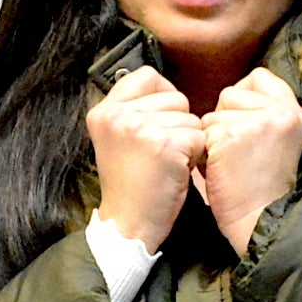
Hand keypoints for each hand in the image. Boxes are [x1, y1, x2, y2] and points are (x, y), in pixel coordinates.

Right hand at [85, 66, 205, 252]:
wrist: (128, 225)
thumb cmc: (131, 187)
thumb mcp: (119, 139)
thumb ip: (134, 111)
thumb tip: (168, 89)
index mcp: (103, 111)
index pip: (147, 75)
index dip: (164, 95)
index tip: (162, 121)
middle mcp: (117, 114)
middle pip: (174, 97)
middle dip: (178, 123)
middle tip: (162, 153)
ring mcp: (139, 127)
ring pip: (190, 117)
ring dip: (188, 141)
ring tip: (168, 164)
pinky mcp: (163, 144)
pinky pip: (198, 136)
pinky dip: (195, 156)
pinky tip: (177, 172)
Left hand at [199, 68, 301, 256]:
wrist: (260, 220)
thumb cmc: (261, 188)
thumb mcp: (276, 142)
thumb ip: (262, 116)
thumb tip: (229, 98)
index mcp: (294, 113)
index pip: (260, 76)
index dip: (242, 94)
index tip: (240, 121)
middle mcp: (280, 112)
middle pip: (231, 93)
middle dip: (224, 119)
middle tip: (236, 151)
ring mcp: (255, 122)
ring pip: (213, 114)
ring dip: (212, 138)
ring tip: (229, 163)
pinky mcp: (229, 135)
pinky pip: (203, 132)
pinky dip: (203, 152)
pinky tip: (218, 170)